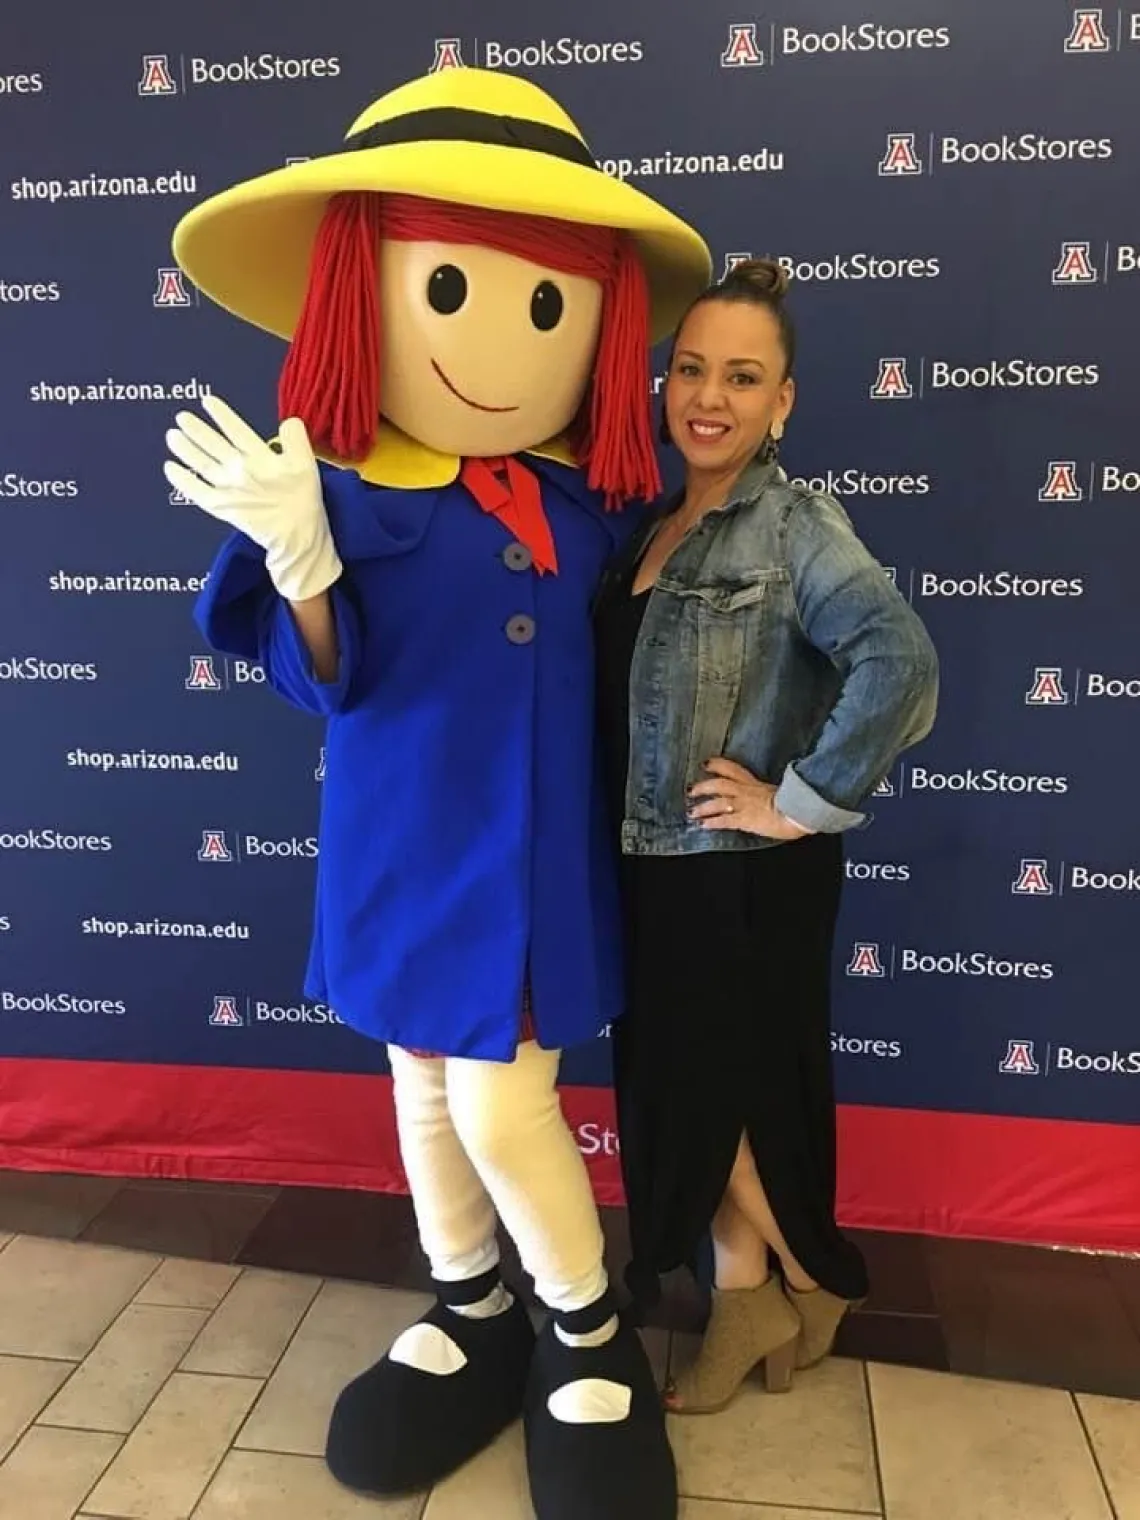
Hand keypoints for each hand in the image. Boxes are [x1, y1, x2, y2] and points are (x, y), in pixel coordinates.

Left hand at [164, 394, 341, 602]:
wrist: (296, 536)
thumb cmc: (303, 500)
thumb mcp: (307, 464)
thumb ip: (296, 439)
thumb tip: (287, 422)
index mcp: (261, 457)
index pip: (236, 429)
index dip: (220, 414)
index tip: (207, 401)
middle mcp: (241, 470)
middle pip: (212, 444)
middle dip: (195, 429)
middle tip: (181, 417)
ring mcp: (228, 489)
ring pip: (201, 464)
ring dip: (184, 448)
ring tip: (172, 436)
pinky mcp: (222, 507)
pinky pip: (196, 491)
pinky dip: (181, 480)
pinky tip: (170, 468)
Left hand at [688, 758, 813, 838]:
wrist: (799, 812)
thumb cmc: (796, 804)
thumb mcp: (782, 793)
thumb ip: (772, 793)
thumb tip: (775, 795)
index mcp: (755, 783)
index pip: (733, 769)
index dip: (717, 765)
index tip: (706, 764)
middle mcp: (746, 791)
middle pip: (719, 783)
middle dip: (703, 786)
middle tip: (691, 789)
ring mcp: (744, 805)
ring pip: (717, 802)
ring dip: (703, 807)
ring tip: (692, 812)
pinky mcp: (744, 819)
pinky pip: (724, 820)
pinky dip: (712, 822)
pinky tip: (704, 825)